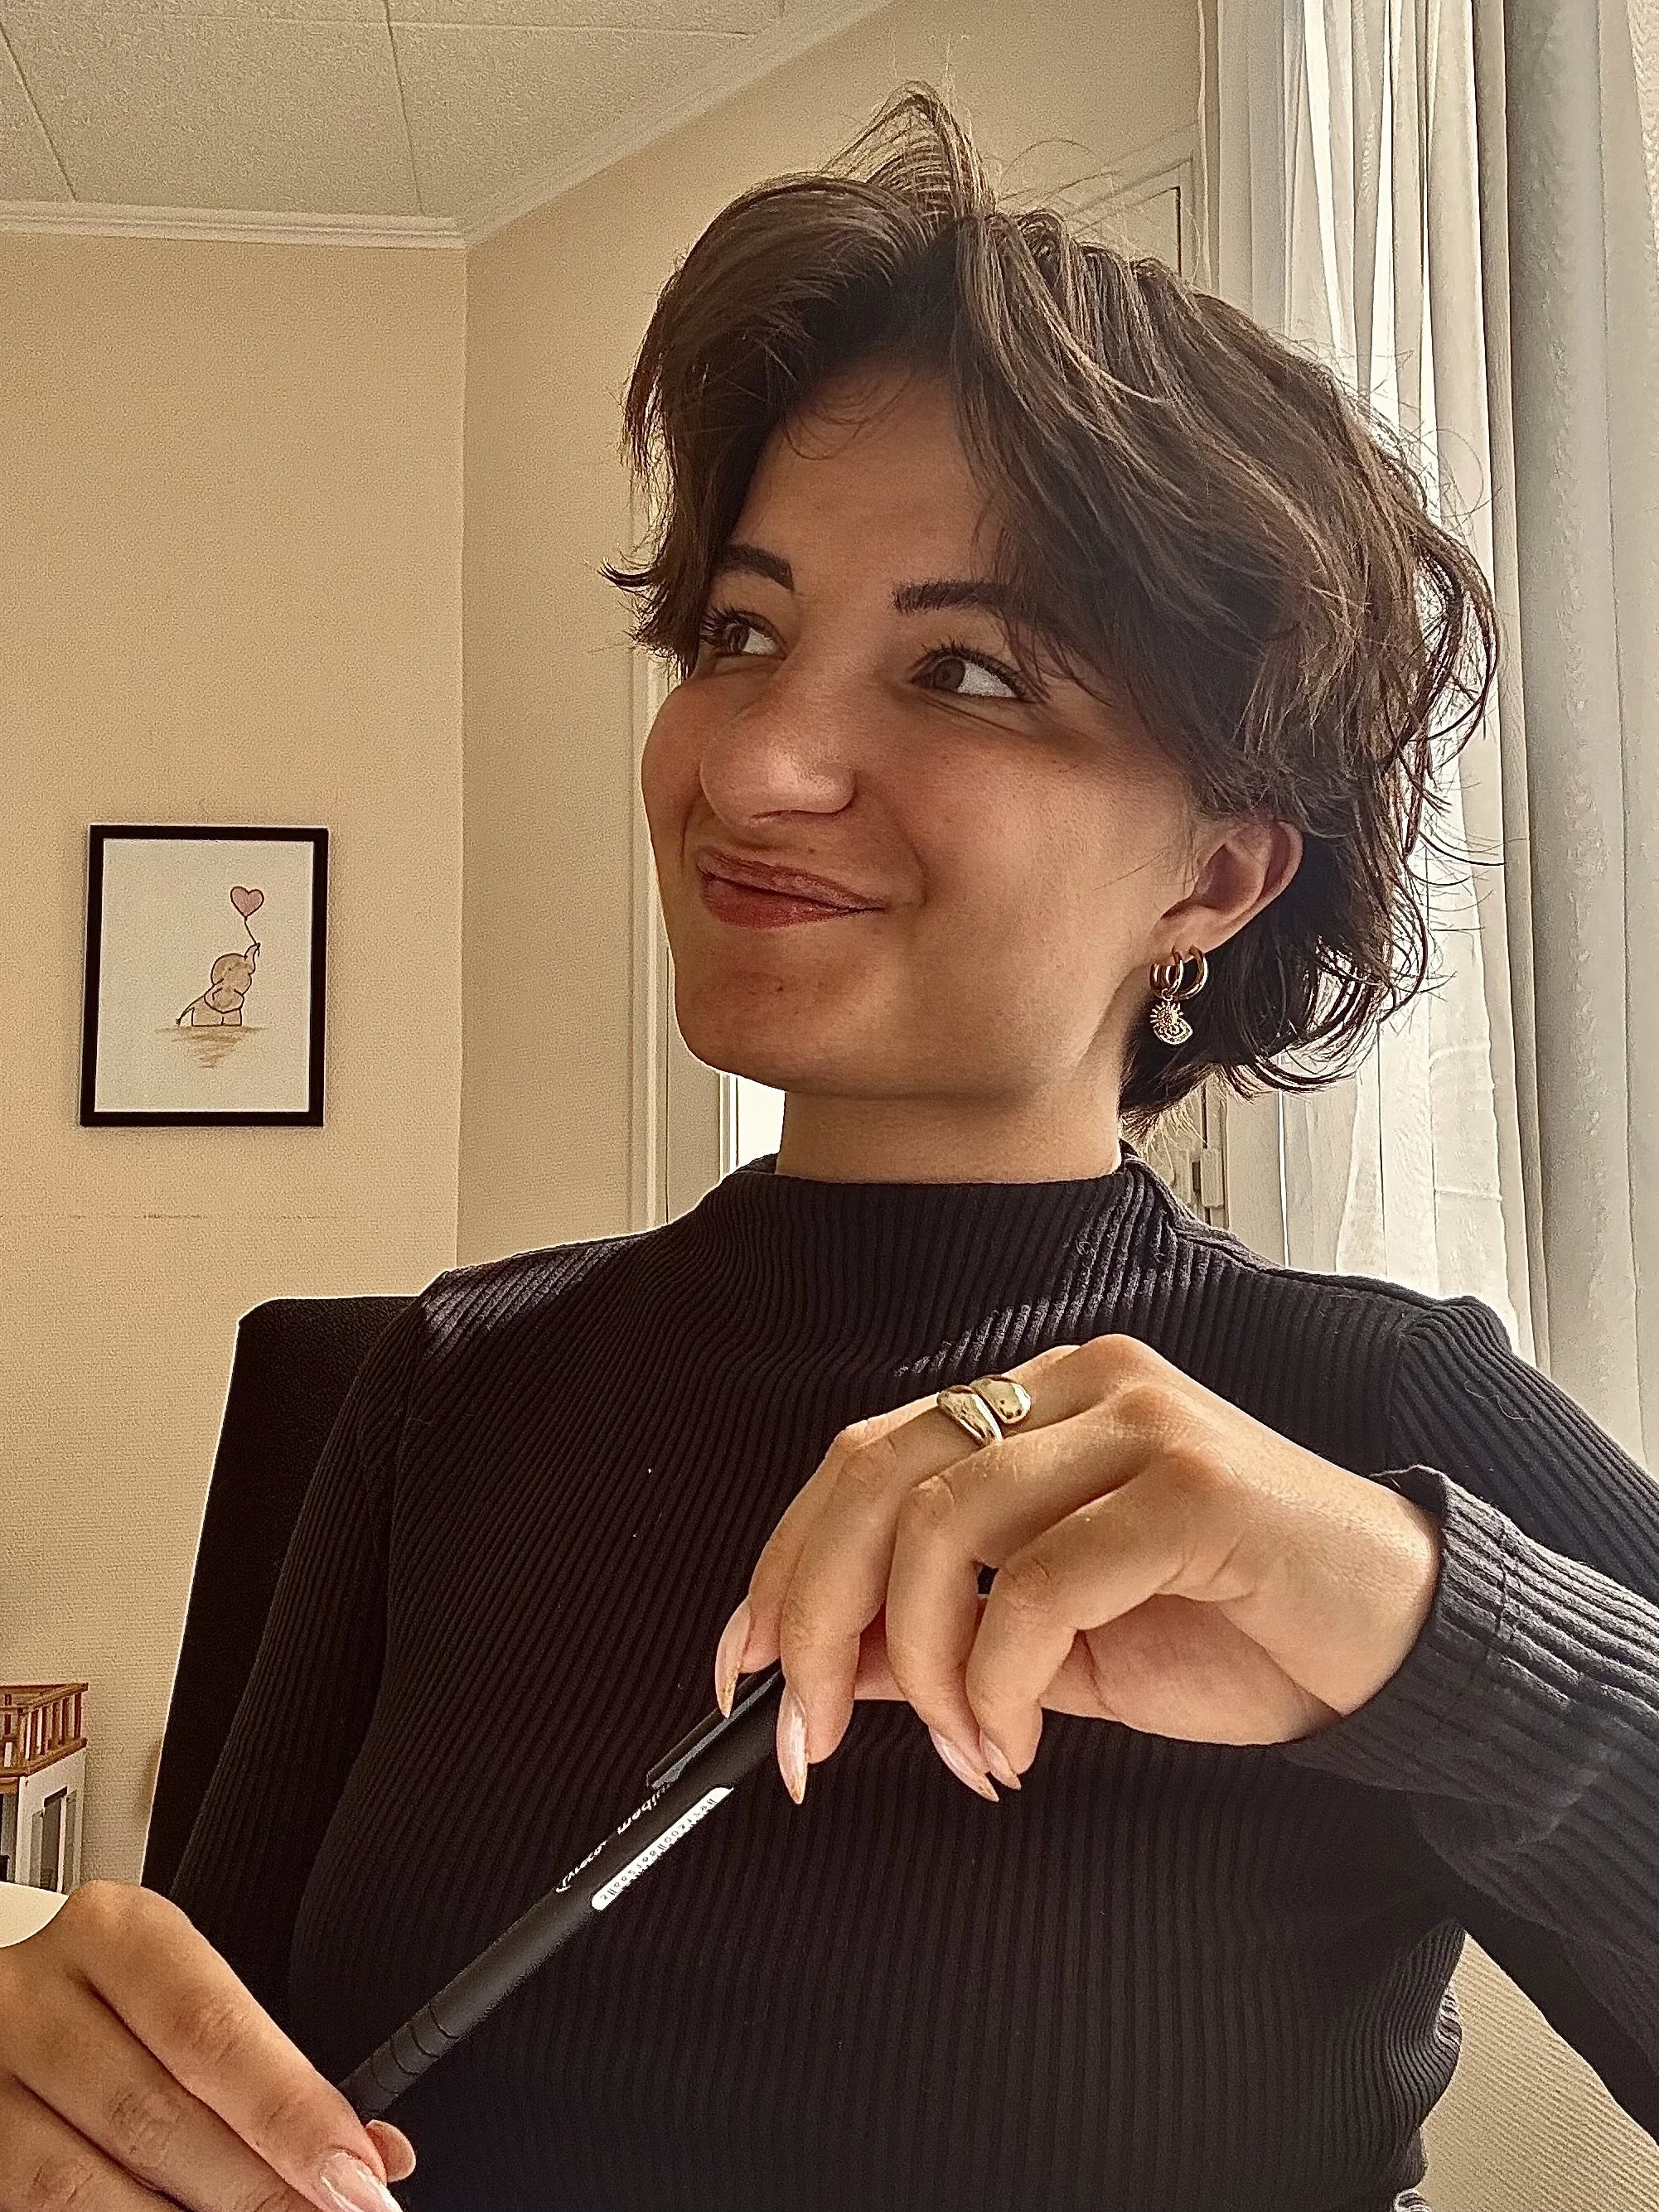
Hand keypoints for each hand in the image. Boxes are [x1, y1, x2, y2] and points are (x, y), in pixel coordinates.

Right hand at [0, 1881, 415, 2210]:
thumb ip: (273, 2074)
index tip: (357, 2178)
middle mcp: (35, 2000)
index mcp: (114, 1934)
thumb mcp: (188, 2001)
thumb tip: (373, 2156)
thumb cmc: (119, 2007)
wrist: (11, 2022)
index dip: (290, 2115)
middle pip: (155, 2115)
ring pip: (84, 2188)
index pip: (212, 2029)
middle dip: (255, 2188)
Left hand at [712, 1334, 1442, 1800]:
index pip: (867, 1456)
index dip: (785, 1562)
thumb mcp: (1053, 1642)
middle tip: (810, 1737)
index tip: (740, 1669)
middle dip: (817, 1616)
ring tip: (962, 1753)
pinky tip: (1019, 1744)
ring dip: (920, 1668)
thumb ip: (943, 1633)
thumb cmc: (1229, 1629)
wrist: (1396, 1638)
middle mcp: (1078, 1385)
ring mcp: (1137, 1420)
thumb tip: (816, 1666)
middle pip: (885, 1474)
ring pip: (949, 1523)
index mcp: (1037, 1401)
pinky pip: (1042, 1582)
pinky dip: (1000, 1682)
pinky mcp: (1193, 1481)